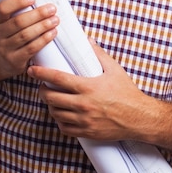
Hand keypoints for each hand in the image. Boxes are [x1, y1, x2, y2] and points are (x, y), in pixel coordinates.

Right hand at [0, 0, 58, 78]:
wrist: (0, 61)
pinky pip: (31, 48)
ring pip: (26, 35)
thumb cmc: (9, 36)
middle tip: (52, 9)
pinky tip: (52, 33)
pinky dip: (44, 39)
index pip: (2, 8)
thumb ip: (17, 12)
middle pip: (18, 22)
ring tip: (55, 20)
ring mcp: (4, 49)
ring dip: (43, 26)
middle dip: (38, 14)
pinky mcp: (14, 61)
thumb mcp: (6, 23)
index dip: (18, 2)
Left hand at [28, 40, 147, 140]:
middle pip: (51, 98)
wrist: (139, 118)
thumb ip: (98, 54)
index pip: (57, 79)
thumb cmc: (127, 93)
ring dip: (50, 105)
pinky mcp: (86, 132)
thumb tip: (88, 40)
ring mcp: (84, 120)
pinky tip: (62, 114)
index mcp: (88, 87)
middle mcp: (83, 104)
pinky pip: (64, 128)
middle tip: (42, 86)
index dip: (41, 73)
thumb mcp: (114, 69)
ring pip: (55, 113)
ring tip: (52, 99)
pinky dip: (59, 120)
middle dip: (42, 90)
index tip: (32, 69)